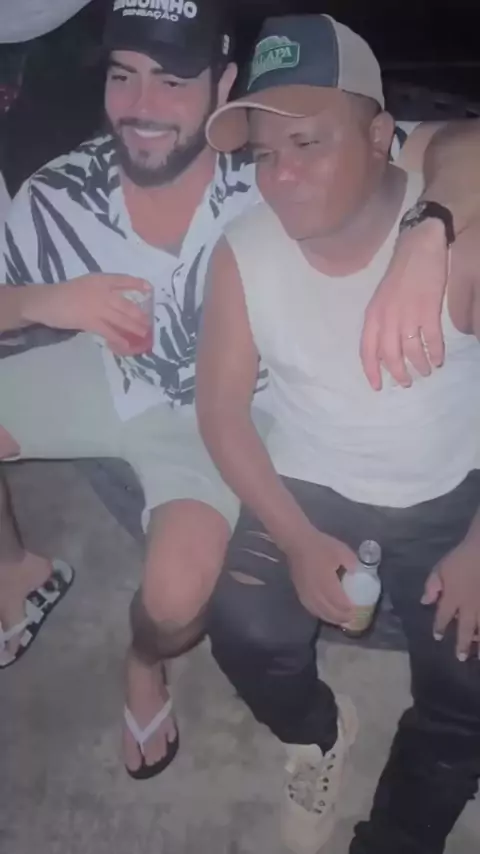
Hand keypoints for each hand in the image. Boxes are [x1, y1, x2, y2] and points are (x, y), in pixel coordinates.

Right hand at [23, 274, 151, 355]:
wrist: (46, 301)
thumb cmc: (64, 294)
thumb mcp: (85, 285)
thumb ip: (100, 290)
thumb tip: (116, 303)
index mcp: (100, 280)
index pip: (123, 280)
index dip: (137, 284)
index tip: (149, 288)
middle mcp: (102, 292)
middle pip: (126, 304)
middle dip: (139, 315)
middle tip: (149, 322)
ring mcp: (97, 307)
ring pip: (121, 318)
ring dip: (134, 327)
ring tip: (144, 334)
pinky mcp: (91, 321)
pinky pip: (109, 332)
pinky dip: (119, 339)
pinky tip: (126, 345)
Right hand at [286, 528, 356, 624]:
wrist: (297, 542)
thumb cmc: (320, 546)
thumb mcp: (341, 551)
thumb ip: (352, 564)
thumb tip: (357, 574)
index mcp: (327, 583)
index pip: (340, 604)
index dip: (349, 610)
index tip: (358, 611)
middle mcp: (316, 593)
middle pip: (330, 612)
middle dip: (342, 617)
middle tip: (352, 618)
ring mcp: (306, 594)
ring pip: (320, 613)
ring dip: (331, 618)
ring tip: (341, 619)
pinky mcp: (300, 592)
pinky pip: (311, 609)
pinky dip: (320, 614)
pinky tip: (325, 613)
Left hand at [360, 219, 447, 389]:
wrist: (418, 248)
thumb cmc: (399, 275)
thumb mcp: (381, 300)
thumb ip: (380, 324)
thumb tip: (384, 351)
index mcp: (372, 316)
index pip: (367, 351)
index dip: (371, 372)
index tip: (377, 387)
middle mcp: (387, 318)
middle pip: (390, 356)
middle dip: (399, 374)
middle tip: (407, 382)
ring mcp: (407, 314)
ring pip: (411, 352)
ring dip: (419, 366)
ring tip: (426, 371)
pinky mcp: (428, 310)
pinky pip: (431, 340)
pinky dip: (435, 353)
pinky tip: (438, 359)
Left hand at [421, 540, 479, 660]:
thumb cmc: (462, 557)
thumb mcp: (441, 568)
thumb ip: (432, 586)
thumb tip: (425, 601)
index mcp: (453, 599)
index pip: (443, 617)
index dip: (439, 627)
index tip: (438, 636)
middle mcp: (469, 608)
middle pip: (465, 630)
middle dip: (462, 645)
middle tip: (460, 658)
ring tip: (479, 656)